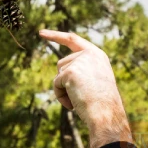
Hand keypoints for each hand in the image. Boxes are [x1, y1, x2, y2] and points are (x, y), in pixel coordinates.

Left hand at [39, 30, 132, 147]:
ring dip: (63, 89)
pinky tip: (72, 103)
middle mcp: (89, 54)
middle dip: (65, 82)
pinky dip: (60, 96)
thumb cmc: (102, 105)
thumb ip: (81, 72)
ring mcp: (80, 61)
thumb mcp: (95, 83)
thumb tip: (61, 76)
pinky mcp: (70, 71)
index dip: (56, 36)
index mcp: (97, 56)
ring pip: (58, 74)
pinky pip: (56, 84)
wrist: (106, 114)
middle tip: (81, 96)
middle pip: (62, 64)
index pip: (73, 40)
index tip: (41, 33)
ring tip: (78, 100)